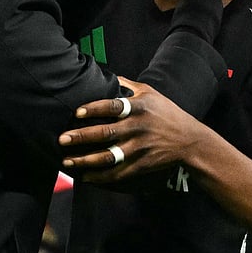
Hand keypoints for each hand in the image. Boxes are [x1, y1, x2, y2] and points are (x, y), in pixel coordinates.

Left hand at [60, 77, 207, 182]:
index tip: (76, 112)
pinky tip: (85, 177)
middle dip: (81, 137)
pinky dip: (100, 177)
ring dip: (85, 160)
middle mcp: (138, 128)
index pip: (113, 107)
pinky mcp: (142, 164)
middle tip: (61, 139)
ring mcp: (140, 148)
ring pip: (109, 157)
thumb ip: (129, 85)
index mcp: (139, 108)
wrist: (190, 140)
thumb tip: (109, 75)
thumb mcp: (151, 93)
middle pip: (106, 133)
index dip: (94, 109)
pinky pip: (118, 173)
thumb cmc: (167, 113)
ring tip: (67, 161)